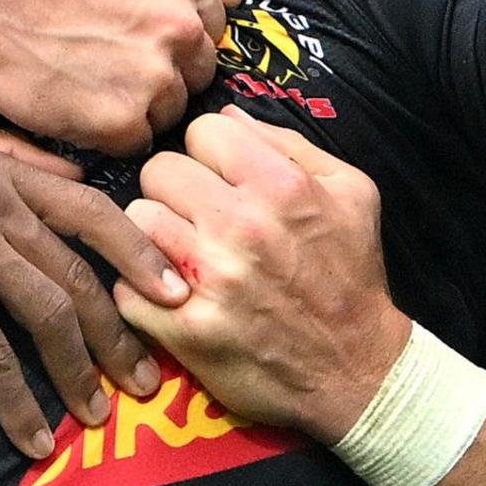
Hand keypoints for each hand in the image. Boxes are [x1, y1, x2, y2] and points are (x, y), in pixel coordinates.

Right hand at [0, 0, 235, 154]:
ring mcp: (153, 76)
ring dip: (140, 104)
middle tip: (114, 61)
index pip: (214, 25)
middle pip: (198, 72)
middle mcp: (181, 24)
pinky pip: (137, 140)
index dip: (178, 35)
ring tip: (93, 80)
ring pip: (171, 110)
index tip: (143, 35)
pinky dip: (112, 130)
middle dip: (165, 71)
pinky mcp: (120, 121)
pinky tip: (80, 102)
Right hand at [0, 121, 188, 456]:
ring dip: (78, 373)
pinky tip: (33, 437)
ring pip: (50, 317)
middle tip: (144, 377)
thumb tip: (59, 169)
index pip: (91, 209)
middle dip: (119, 332)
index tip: (174, 291)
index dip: (138, 253)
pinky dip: (19, 404)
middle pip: (79, 274)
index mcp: (1, 170)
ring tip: (96, 414)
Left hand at [113, 108, 410, 443]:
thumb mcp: (351, 193)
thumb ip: (289, 144)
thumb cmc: (353, 275)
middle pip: (158, 170)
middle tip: (195, 215)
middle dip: (175, 188)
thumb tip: (229, 114)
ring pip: (135, 221)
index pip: (202, 129)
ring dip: (154, 235)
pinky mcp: (184, 330)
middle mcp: (241, 227)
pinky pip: (126, 286)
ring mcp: (209, 280)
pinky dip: (140, 290)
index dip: (209, 151)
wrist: (359, 371)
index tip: (219, 176)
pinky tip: (168, 293)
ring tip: (180, 251)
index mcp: (281, 186)